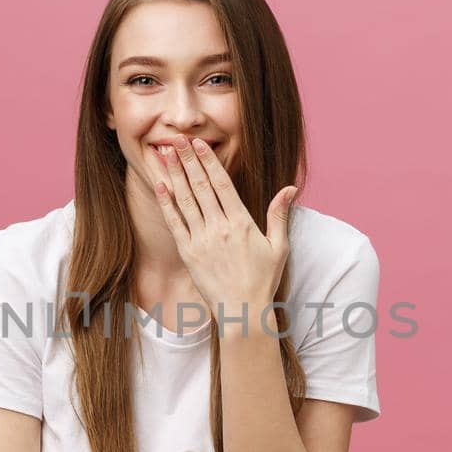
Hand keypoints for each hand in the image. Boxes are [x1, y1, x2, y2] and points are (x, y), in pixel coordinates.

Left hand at [152, 135, 296, 320]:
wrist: (243, 312)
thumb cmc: (263, 280)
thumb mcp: (279, 246)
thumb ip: (280, 214)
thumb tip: (291, 188)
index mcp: (241, 222)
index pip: (221, 183)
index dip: (209, 161)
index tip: (199, 144)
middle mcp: (219, 228)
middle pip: (200, 186)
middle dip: (187, 160)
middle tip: (176, 139)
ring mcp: (201, 240)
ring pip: (185, 200)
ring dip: (174, 175)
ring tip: (164, 154)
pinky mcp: (188, 254)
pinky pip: (175, 224)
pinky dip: (167, 204)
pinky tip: (160, 186)